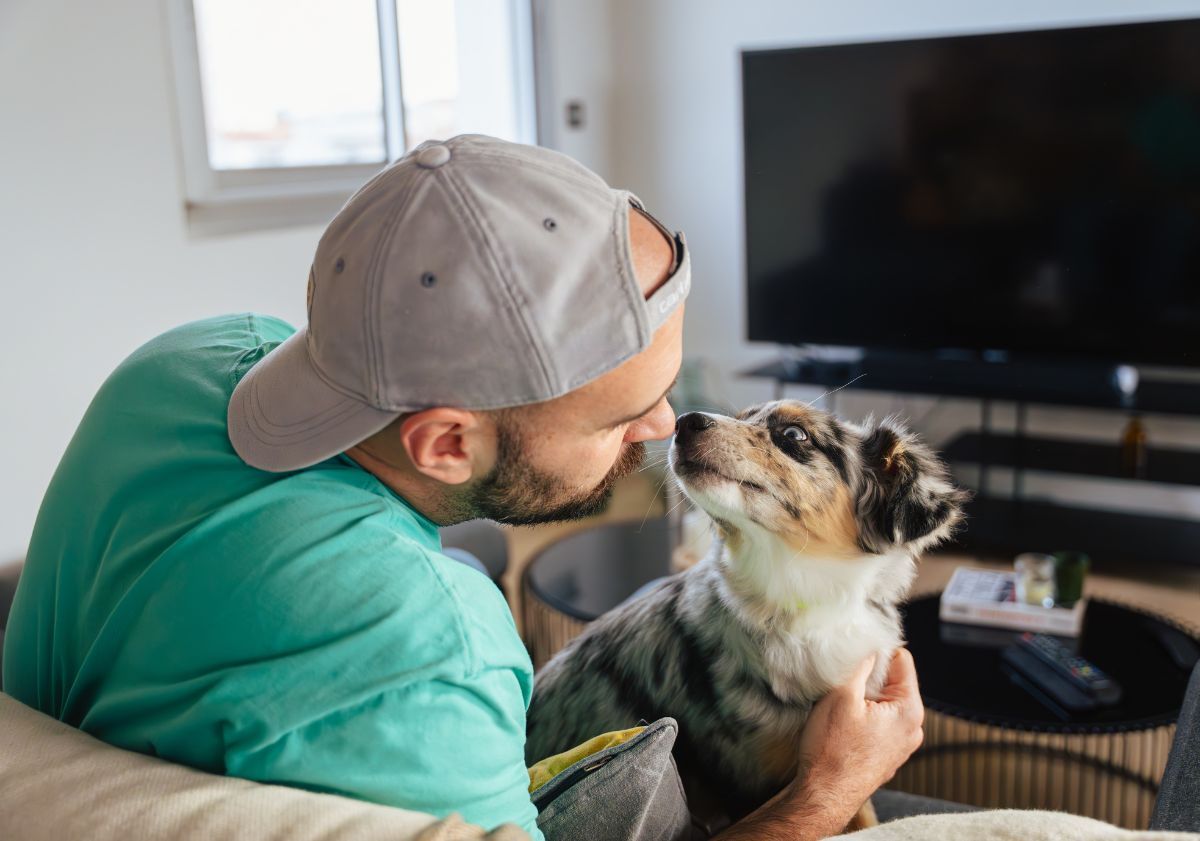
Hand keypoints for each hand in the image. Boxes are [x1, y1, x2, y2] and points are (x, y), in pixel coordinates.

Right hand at [713, 649, 923, 840]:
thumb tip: (871, 647)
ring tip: (843, 709)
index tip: (855, 657)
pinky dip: (864, 716)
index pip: (902, 660)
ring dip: (864, 698)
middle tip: (844, 687)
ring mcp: (901, 743)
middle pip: (894, 681)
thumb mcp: (842, 696)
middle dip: (869, 678)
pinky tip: (844, 725)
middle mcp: (912, 727)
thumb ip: (861, 666)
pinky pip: (880, 721)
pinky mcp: (887, 753)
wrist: (824, 795)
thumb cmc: (833, 752)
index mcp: (909, 710)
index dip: (877, 652)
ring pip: (884, 701)